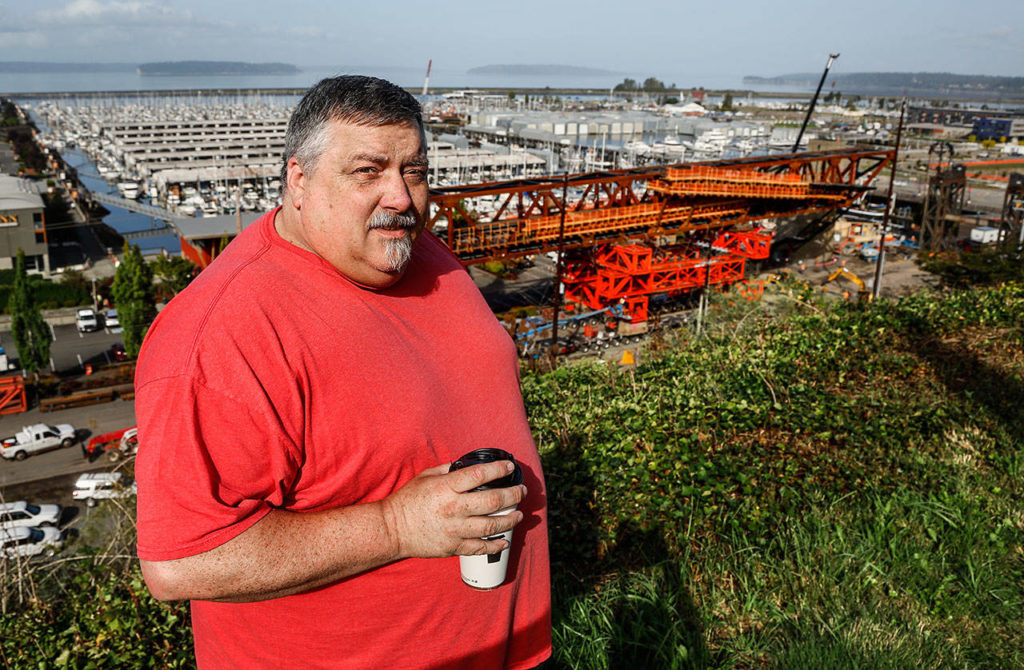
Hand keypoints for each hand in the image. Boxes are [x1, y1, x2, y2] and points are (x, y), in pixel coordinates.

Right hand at [380, 461, 526, 559]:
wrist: (392, 529)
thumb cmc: (408, 500)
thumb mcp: (426, 477)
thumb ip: (448, 470)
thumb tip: (467, 466)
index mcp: (447, 488)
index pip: (480, 475)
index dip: (499, 469)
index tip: (509, 466)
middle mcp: (454, 508)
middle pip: (493, 500)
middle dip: (513, 495)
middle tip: (522, 492)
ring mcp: (455, 530)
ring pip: (492, 525)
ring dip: (510, 519)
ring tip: (519, 514)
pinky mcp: (453, 547)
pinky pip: (480, 547)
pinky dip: (495, 544)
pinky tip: (505, 541)